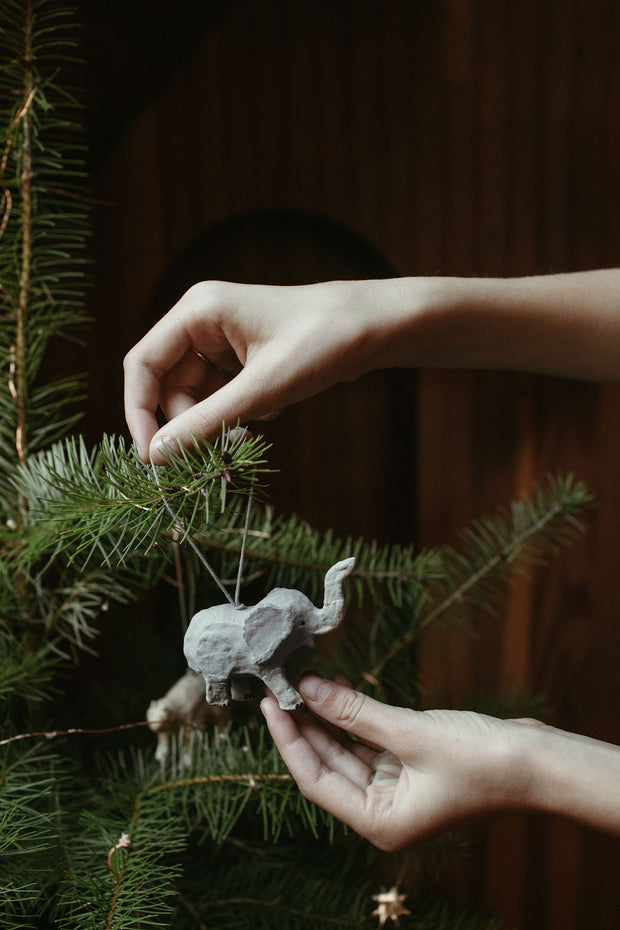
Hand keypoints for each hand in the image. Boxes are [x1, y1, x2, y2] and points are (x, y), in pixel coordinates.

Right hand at [123, 279, 392, 461]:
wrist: (377, 327)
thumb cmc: (324, 341)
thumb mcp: (264, 389)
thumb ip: (208, 422)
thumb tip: (158, 456)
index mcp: (198, 311)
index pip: (143, 365)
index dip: (140, 414)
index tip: (151, 459)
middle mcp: (204, 323)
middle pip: (169, 387)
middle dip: (189, 426)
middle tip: (212, 459)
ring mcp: (223, 341)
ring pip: (197, 397)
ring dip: (217, 424)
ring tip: (249, 435)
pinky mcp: (244, 360)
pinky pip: (223, 397)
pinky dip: (240, 415)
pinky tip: (272, 410)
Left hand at [261, 674, 542, 849]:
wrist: (536, 760)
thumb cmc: (481, 759)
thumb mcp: (409, 733)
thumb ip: (354, 713)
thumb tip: (308, 687)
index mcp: (379, 821)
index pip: (314, 779)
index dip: (289, 740)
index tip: (269, 704)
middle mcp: (383, 809)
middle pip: (328, 763)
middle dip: (305, 723)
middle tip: (281, 684)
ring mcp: (397, 786)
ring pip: (347, 748)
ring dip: (328, 715)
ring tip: (307, 677)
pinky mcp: (411, 763)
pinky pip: (369, 739)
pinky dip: (354, 715)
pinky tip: (338, 687)